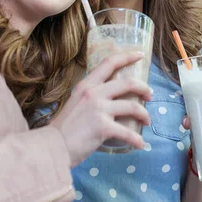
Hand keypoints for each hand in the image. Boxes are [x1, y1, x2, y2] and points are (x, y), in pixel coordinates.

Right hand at [51, 51, 152, 166]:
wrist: (51, 147)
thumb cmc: (63, 129)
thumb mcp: (75, 103)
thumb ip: (91, 98)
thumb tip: (108, 100)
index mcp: (86, 85)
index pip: (109, 63)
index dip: (127, 56)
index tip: (140, 54)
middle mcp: (94, 93)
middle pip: (128, 83)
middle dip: (144, 88)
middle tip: (149, 96)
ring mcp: (99, 109)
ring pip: (133, 106)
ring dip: (144, 114)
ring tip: (146, 121)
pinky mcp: (103, 127)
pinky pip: (128, 132)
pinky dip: (137, 140)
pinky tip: (140, 144)